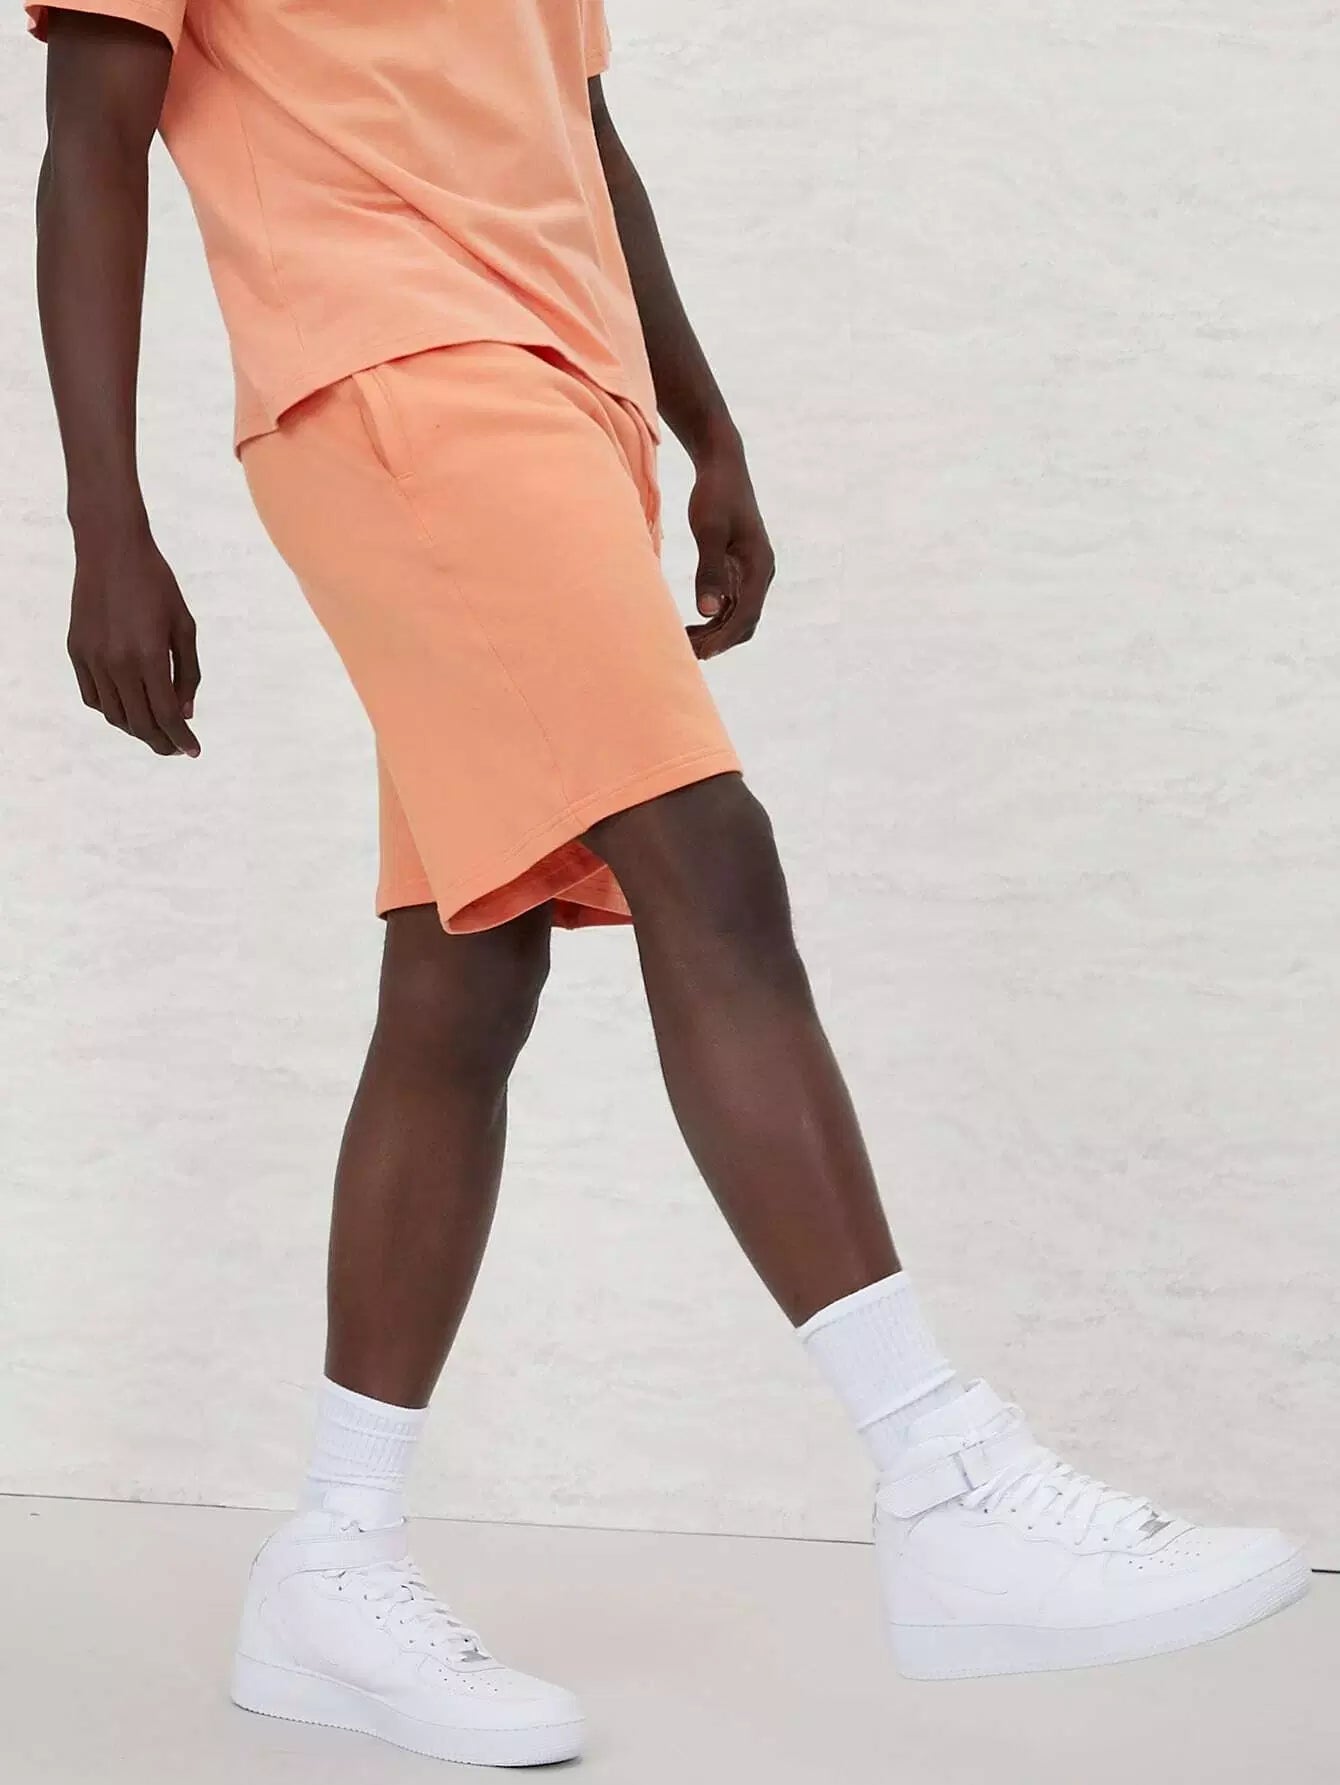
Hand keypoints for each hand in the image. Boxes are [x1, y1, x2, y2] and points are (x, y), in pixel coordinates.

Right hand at [67, 520, 200, 756]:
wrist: (111, 550)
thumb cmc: (157, 585)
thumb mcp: (184, 626)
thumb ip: (187, 672)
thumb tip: (184, 712)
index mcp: (149, 656)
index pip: (167, 714)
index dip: (181, 738)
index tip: (193, 750)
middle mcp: (117, 663)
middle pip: (140, 723)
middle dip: (161, 742)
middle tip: (175, 748)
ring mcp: (92, 659)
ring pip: (114, 714)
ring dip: (136, 729)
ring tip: (155, 729)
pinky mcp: (76, 652)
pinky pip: (92, 697)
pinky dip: (111, 710)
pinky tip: (128, 708)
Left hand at [686, 432, 774, 659]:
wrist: (723, 464)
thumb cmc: (715, 494)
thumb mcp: (709, 531)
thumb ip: (709, 571)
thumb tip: (708, 612)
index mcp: (759, 565)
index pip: (747, 614)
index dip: (724, 637)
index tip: (701, 653)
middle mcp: (761, 572)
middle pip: (746, 621)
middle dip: (720, 640)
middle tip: (688, 654)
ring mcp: (752, 571)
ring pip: (739, 615)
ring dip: (716, 632)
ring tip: (686, 643)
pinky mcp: (740, 567)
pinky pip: (732, 603)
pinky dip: (715, 618)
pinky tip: (693, 624)